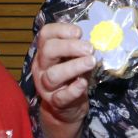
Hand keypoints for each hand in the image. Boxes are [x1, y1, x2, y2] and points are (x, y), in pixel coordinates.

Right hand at [32, 22, 95, 137]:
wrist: (67, 107)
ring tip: (91, 62)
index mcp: (45, 52)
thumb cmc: (73, 76)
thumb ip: (80, 48)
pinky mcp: (55, 103)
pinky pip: (61, 96)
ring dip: (74, 67)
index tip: (79, 32)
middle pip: (48, 51)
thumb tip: (96, 35)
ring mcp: (45, 86)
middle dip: (70, 46)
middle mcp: (41, 67)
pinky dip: (73, 89)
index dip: (62, 30)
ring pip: (53, 75)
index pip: (46, 34)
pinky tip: (83, 83)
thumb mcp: (74, 59)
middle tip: (90, 48)